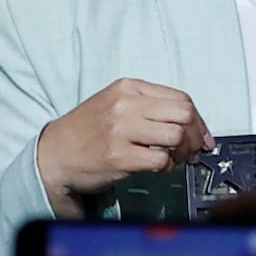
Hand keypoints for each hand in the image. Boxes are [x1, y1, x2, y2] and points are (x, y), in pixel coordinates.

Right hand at [37, 77, 210, 206]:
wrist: (53, 155)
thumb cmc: (86, 131)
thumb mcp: (114, 104)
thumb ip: (149, 107)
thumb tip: (190, 124)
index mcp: (128, 87)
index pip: (180, 98)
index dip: (198, 120)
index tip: (202, 135)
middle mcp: (125, 104)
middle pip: (183, 114)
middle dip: (196, 136)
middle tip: (194, 150)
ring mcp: (120, 130)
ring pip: (175, 136)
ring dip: (183, 152)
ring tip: (175, 160)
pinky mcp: (118, 156)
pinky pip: (160, 160)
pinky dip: (166, 166)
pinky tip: (158, 167)